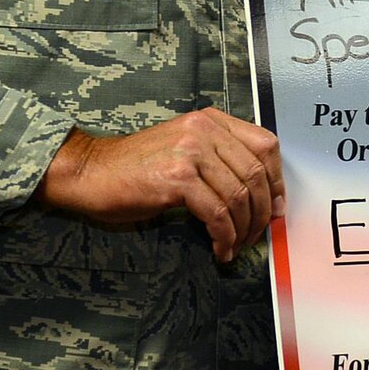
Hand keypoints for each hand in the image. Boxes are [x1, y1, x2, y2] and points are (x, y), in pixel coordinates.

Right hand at [37, 109, 283, 262]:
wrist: (90, 172)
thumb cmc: (135, 168)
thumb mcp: (183, 149)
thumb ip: (219, 159)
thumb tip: (260, 194)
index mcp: (210, 121)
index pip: (265, 145)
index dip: (277, 180)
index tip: (277, 207)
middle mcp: (204, 130)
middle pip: (256, 174)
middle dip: (262, 212)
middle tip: (257, 235)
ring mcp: (190, 152)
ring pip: (239, 197)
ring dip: (243, 230)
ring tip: (235, 245)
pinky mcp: (177, 179)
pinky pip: (217, 214)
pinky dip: (224, 237)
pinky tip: (219, 249)